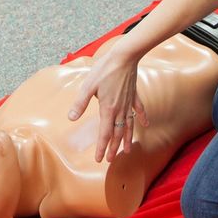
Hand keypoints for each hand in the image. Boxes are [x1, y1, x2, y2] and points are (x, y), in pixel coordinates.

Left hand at [67, 44, 148, 162]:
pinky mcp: (134, 95)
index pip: (104, 134)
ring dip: (127, 138)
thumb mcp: (88, 86)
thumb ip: (80, 103)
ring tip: (127, 151)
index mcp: (108, 109)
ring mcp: (128, 103)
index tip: (100, 159)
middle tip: (111, 160)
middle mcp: (120, 109)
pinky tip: (146, 124)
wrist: (124, 56)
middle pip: (117, 133)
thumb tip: (71, 118)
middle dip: (113, 148)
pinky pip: (139, 109)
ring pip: (129, 125)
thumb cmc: (104, 69)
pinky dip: (142, 117)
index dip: (102, 148)